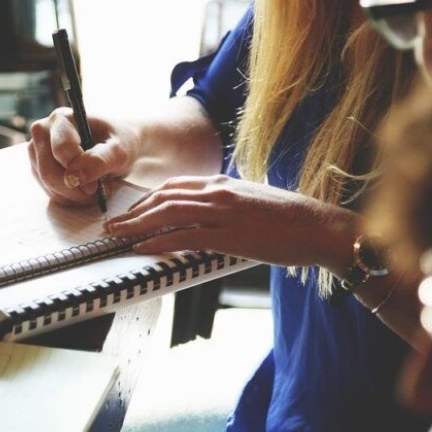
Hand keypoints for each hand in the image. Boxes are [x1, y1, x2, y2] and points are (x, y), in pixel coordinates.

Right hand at [27, 108, 136, 206]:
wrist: (116, 146)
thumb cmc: (119, 142)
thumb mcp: (119, 151)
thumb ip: (99, 161)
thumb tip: (73, 178)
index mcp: (62, 118)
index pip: (61, 150)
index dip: (79, 171)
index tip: (96, 186)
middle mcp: (43, 132)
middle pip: (49, 172)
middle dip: (75, 189)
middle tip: (97, 192)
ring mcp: (37, 151)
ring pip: (48, 185)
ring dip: (74, 195)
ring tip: (95, 188)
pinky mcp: (38, 169)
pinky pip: (50, 192)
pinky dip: (70, 198)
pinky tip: (84, 190)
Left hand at [103, 175, 358, 269]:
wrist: (318, 226)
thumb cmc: (290, 219)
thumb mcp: (252, 201)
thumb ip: (227, 204)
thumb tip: (208, 217)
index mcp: (223, 183)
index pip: (174, 186)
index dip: (147, 199)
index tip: (132, 211)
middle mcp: (218, 192)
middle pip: (164, 197)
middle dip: (134, 212)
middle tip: (112, 224)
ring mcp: (223, 212)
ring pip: (168, 213)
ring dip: (137, 225)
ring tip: (117, 235)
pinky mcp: (230, 234)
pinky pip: (185, 236)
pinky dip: (159, 242)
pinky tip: (143, 248)